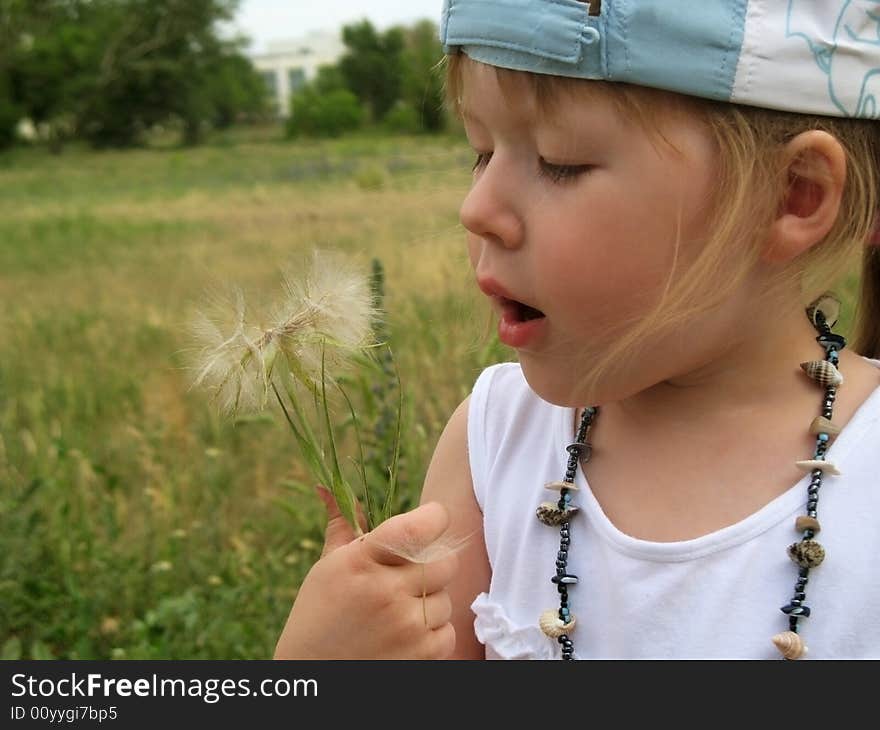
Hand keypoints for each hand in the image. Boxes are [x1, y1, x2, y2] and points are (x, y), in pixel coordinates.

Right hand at [273, 487, 458, 658]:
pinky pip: (448, 630)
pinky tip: (405, 634)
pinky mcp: (420, 654)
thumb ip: (342, 525)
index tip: (429, 521)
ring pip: (446, 597)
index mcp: (361, 561)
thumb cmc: (320, 614)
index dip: (434, 518)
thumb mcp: (328, 567)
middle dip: (431, 565)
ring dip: (428, 602)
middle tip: (409, 575)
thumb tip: (327, 486)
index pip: (419, 527)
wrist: (313, 674)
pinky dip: (432, 632)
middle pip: (445, 562)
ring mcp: (405, 624)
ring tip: (398, 611)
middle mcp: (385, 590)